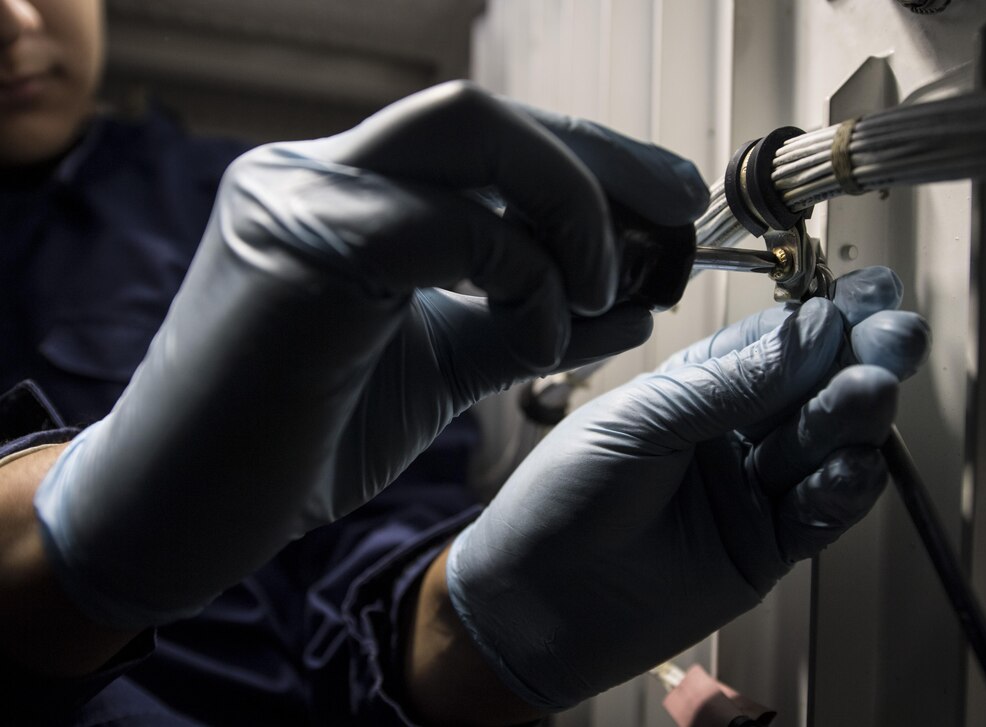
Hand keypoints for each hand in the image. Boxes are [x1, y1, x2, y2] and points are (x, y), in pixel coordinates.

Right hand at [33, 81, 707, 628]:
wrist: (178, 512)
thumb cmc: (302, 441)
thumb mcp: (437, 369)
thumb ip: (522, 325)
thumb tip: (631, 298)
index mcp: (345, 194)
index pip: (482, 138)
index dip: (586, 156)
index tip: (666, 198)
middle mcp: (316, 173)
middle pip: (481, 112)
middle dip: (597, 156)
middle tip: (681, 207)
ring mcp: (300, 199)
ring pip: (470, 136)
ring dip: (569, 209)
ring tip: (608, 287)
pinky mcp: (296, 249)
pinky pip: (449, 226)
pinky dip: (523, 277)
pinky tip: (539, 339)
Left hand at [446, 267, 930, 709]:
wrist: (534, 602)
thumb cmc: (565, 495)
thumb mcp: (640, 420)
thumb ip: (728, 384)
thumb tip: (813, 331)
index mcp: (696, 387)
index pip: (775, 342)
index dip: (824, 318)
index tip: (870, 294)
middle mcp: (732, 433)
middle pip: (812, 390)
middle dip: (857, 360)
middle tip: (895, 337)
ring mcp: (752, 491)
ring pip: (822, 447)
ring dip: (852, 420)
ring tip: (871, 392)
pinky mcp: (766, 549)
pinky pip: (819, 515)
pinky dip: (842, 489)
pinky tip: (856, 464)